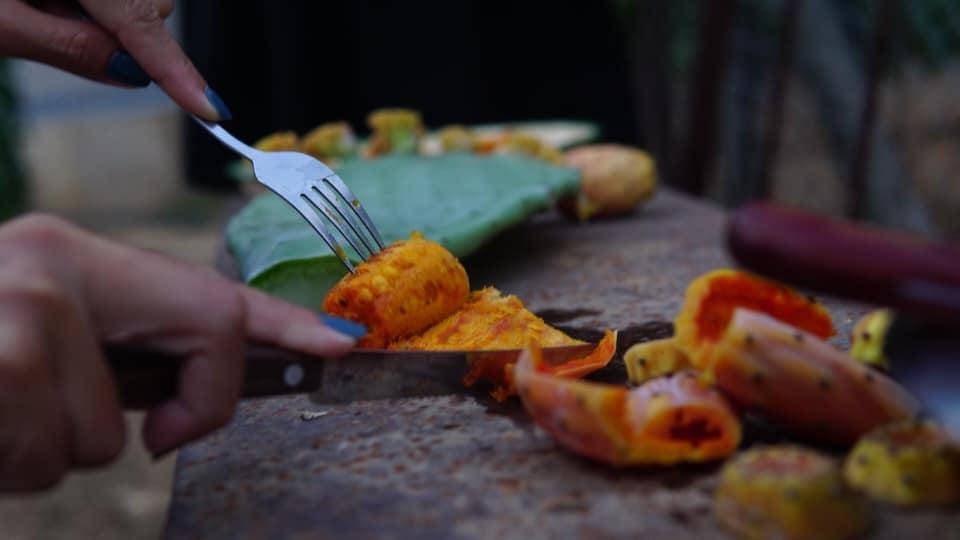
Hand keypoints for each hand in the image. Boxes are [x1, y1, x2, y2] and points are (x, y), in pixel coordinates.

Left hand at [0, 0, 229, 120]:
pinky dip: (95, 2)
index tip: (211, 109)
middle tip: (44, 19)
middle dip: (120, 28)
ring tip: (36, 0)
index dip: (175, 70)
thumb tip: (132, 73)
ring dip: (101, 13)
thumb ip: (63, 45)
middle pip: (149, 1)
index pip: (137, 19)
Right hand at [0, 214, 359, 491]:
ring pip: (98, 443)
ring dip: (42, 451)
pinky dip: (8, 464)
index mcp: (77, 257)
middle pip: (173, 387)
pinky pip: (41, 459)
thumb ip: (119, 356)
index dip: (287, 327)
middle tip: (38, 406)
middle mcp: (58, 271)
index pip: (211, 299)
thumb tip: (168, 426)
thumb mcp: (42, 328)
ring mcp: (20, 313)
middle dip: (118, 425)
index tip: (343, 345)